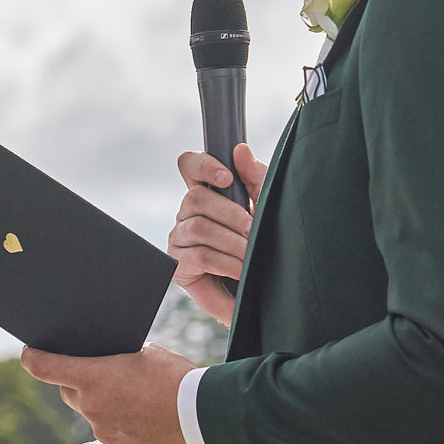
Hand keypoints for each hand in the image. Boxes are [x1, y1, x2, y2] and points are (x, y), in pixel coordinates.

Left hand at [20, 344, 194, 443]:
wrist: (203, 420)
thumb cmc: (178, 380)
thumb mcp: (148, 354)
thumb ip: (121, 357)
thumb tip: (113, 361)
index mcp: (92, 378)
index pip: (44, 367)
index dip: (33, 358)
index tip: (29, 353)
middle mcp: (90, 407)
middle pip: (69, 392)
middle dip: (78, 383)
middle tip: (100, 376)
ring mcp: (103, 431)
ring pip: (92, 415)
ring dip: (105, 406)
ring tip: (138, 399)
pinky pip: (111, 434)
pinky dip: (121, 426)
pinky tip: (145, 419)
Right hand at [168, 143, 266, 324]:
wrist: (259, 291)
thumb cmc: (261, 246)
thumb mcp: (264, 208)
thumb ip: (256, 179)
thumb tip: (241, 151)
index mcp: (207, 194)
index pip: (190, 166)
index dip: (202, 165)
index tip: (227, 178)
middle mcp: (188, 213)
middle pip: (195, 197)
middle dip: (230, 212)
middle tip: (252, 228)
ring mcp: (180, 238)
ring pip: (199, 228)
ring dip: (231, 241)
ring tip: (251, 254)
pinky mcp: (179, 265)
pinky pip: (199, 255)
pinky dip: (225, 262)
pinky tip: (239, 269)